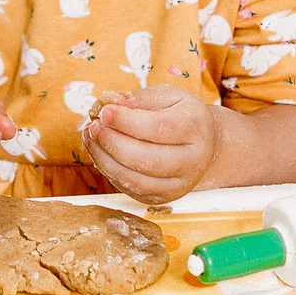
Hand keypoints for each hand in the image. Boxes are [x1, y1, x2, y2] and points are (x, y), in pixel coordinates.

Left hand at [84, 85, 218, 204]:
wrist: (204, 145)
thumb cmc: (182, 116)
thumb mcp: (169, 96)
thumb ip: (140, 99)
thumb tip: (111, 102)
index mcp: (196, 128)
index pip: (159, 128)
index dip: (127, 121)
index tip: (105, 111)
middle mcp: (193, 160)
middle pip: (148, 159)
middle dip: (113, 143)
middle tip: (94, 127)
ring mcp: (179, 184)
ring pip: (137, 180)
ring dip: (106, 159)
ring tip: (91, 138)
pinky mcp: (163, 197)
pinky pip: (131, 189)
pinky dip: (110, 171)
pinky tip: (100, 153)